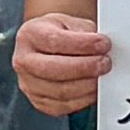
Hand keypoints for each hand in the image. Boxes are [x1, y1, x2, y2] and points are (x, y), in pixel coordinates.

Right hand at [15, 0, 111, 117]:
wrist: (48, 46)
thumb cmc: (60, 33)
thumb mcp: (71, 23)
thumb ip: (86, 33)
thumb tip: (104, 48)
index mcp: (30, 34)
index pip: (55, 41)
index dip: (82, 44)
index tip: (103, 44)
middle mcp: (24, 60)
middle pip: (54, 69)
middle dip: (85, 68)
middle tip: (105, 63)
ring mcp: (29, 84)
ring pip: (60, 91)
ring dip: (87, 85)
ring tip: (102, 76)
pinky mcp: (39, 102)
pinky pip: (63, 106)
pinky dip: (83, 100)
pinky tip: (94, 89)